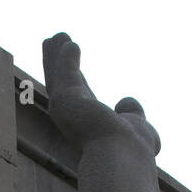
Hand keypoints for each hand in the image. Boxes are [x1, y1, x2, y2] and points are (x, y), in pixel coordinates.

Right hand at [42, 32, 160, 156]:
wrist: (123, 154)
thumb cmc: (133, 148)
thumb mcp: (138, 125)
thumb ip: (133, 113)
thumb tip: (127, 103)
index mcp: (88, 122)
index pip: (80, 92)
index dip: (75, 75)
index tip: (71, 59)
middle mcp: (73, 117)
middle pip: (62, 82)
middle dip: (58, 62)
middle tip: (53, 42)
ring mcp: (67, 110)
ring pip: (59, 77)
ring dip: (56, 56)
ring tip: (56, 36)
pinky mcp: (66, 100)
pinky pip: (65, 74)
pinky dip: (65, 59)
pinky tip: (70, 43)